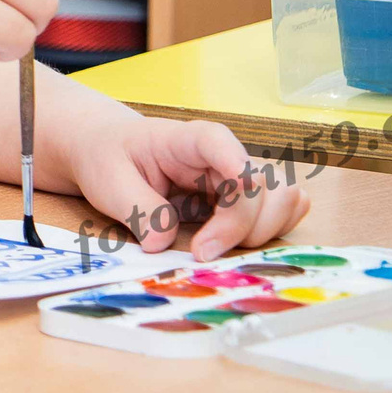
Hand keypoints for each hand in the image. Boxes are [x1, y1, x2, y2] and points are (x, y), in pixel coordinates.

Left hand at [68, 111, 309, 262]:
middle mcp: (220, 156)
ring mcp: (237, 178)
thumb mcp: (109, 181)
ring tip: (215, 247)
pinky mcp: (244, 199)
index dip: (234, 160)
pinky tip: (235, 242)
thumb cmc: (111, 159)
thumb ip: (138, 209)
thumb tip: (163, 242)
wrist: (111, 153)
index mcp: (183, 140)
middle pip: (259, 185)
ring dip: (262, 231)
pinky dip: (271, 230)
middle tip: (201, 253)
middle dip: (240, 225)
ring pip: (282, 199)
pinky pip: (282, 211)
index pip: (216, 140)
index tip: (242, 183)